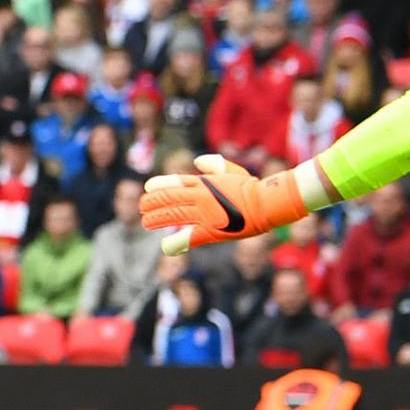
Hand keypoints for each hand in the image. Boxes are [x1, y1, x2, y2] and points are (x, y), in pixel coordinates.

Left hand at [140, 154, 307, 256]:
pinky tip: (166, 247)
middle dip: (152, 203)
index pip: (175, 182)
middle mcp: (200, 197)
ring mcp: (205, 214)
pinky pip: (190, 237)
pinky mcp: (212, 231)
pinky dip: (177, 242)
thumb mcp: (231, 170)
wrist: (267, 203)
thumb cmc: (250, 187)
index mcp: (203, 182)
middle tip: (142, 207)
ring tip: (146, 222)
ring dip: (157, 219)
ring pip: (173, 216)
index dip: (159, 185)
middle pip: (169, 199)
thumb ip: (214, 165)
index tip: (147, 188)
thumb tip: (198, 162)